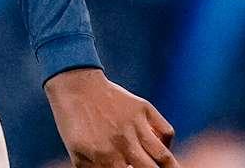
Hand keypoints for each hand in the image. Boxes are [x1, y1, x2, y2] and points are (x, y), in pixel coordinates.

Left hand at [45, 68, 178, 167]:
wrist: (74, 86)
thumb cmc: (74, 124)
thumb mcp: (78, 153)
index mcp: (105, 157)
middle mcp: (122, 142)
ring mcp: (134, 124)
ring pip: (164, 157)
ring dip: (171, 166)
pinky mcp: (143, 108)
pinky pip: (166, 131)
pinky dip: (166, 143)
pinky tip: (159, 147)